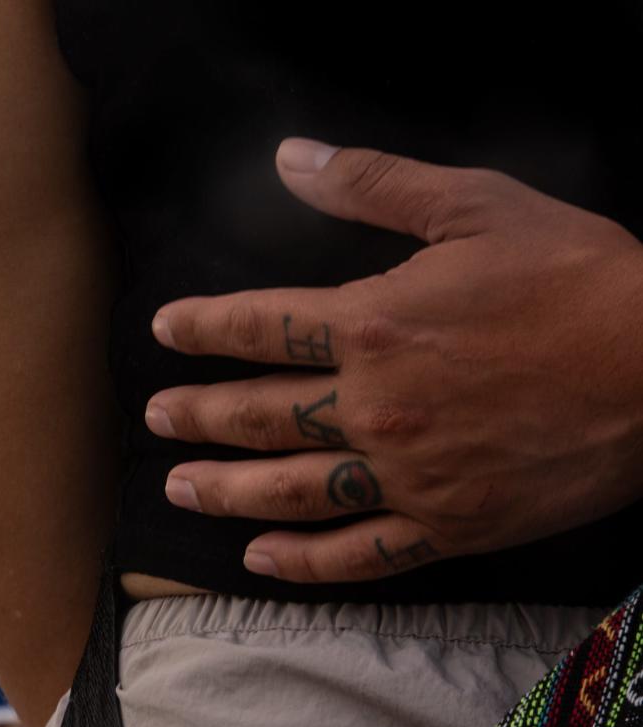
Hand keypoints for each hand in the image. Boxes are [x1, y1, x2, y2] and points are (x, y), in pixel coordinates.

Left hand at [147, 138, 642, 582]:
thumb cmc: (577, 279)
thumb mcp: (475, 206)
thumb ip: (372, 183)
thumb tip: (290, 157)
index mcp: (370, 325)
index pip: (256, 328)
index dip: (201, 328)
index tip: (164, 333)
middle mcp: (371, 406)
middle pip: (256, 415)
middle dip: (196, 415)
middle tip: (156, 419)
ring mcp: (407, 474)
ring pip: (288, 491)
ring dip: (224, 490)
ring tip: (179, 488)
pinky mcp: (450, 524)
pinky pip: (360, 554)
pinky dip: (305, 562)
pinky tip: (260, 557)